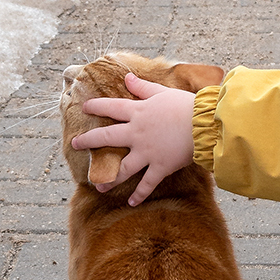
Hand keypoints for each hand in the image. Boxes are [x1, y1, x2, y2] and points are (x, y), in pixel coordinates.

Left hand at [69, 72, 196, 204]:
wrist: (204, 125)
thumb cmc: (187, 106)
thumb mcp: (162, 92)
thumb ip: (143, 87)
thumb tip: (127, 77)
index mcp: (138, 112)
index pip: (111, 107)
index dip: (96, 106)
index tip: (84, 107)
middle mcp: (137, 133)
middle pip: (107, 137)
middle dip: (89, 141)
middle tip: (75, 144)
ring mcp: (147, 152)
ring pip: (123, 168)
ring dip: (109, 178)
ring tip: (98, 186)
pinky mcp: (160, 166)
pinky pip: (147, 184)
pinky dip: (140, 194)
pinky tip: (131, 202)